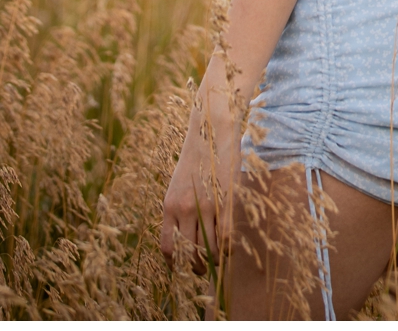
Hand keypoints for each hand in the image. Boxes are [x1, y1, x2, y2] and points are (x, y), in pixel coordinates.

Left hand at [160, 70, 241, 266]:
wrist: (212, 127)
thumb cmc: (199, 153)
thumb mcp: (181, 181)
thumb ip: (181, 204)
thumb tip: (187, 228)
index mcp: (169, 205)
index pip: (167, 246)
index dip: (175, 263)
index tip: (183, 268)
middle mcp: (183, 209)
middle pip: (188, 252)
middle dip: (196, 267)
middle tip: (203, 271)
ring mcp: (205, 205)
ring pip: (207, 247)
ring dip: (213, 259)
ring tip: (219, 261)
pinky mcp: (224, 198)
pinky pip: (224, 234)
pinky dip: (227, 246)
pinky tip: (230, 247)